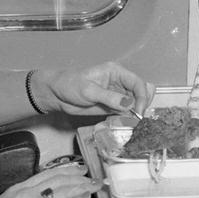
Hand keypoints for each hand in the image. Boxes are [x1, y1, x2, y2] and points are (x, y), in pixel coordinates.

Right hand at [0, 164, 98, 197]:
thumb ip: (20, 197)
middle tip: (93, 175)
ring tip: (95, 185)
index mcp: (20, 187)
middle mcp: (29, 193)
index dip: (67, 170)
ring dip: (82, 187)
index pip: (49, 174)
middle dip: (79, 177)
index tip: (79, 168)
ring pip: (63, 192)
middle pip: (60, 180)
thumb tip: (32, 197)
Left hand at [31, 62, 155, 116]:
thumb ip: (109, 97)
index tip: (138, 112)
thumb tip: (129, 104)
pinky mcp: (112, 107)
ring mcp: (117, 95)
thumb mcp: (89, 91)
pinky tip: (126, 125)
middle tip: (137, 119)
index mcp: (116, 72)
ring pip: (135, 104)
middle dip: (142, 105)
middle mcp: (120, 83)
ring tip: (132, 124)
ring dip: (136, 114)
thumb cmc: (70, 85)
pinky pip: (126, 113)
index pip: (137, 83)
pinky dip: (129, 119)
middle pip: (141, 93)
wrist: (56, 95)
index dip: (141, 97)